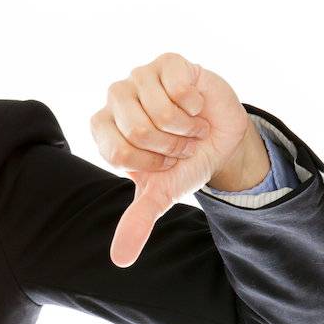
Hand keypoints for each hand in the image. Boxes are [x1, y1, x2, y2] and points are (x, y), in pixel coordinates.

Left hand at [89, 51, 258, 266]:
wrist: (219, 141)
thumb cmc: (182, 164)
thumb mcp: (162, 195)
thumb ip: (139, 221)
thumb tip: (121, 260)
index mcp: (104, 129)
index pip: (118, 151)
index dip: (148, 163)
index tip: (162, 163)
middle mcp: (116, 100)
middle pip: (137, 131)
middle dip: (168, 147)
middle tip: (178, 146)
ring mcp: (140, 77)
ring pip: (159, 110)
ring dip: (184, 128)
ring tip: (188, 128)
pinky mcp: (167, 62)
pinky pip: (178, 86)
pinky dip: (194, 104)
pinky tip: (196, 105)